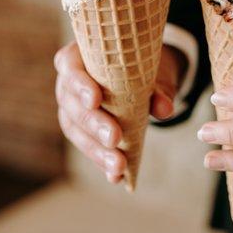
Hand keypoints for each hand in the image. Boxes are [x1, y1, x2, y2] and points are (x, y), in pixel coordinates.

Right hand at [54, 41, 185, 182]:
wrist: (143, 72)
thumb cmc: (141, 65)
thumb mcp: (154, 71)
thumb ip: (158, 88)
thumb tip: (164, 109)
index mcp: (78, 56)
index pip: (70, 66)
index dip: (80, 84)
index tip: (95, 100)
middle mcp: (68, 82)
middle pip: (73, 103)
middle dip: (94, 124)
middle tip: (115, 138)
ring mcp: (70, 107)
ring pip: (76, 130)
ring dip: (97, 151)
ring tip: (118, 166)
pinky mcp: (79, 128)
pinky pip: (87, 145)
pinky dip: (102, 161)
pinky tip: (116, 177)